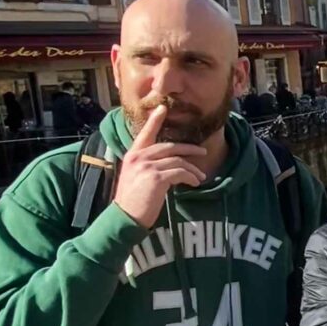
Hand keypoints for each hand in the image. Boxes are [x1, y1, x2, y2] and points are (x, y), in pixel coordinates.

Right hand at [112, 105, 206, 227]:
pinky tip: (194, 183)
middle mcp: (138, 157)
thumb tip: (170, 163)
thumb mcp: (135, 177)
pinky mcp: (156, 177)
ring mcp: (147, 166)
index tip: (163, 107)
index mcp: (132, 155)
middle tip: (202, 151)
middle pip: (169, 146)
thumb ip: (147, 165)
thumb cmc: (132, 200)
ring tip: (200, 176)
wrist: (124, 218)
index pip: (145, 133)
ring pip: (178, 161)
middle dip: (189, 148)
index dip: (155, 120)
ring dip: (192, 169)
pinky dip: (190, 177)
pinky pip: (180, 172)